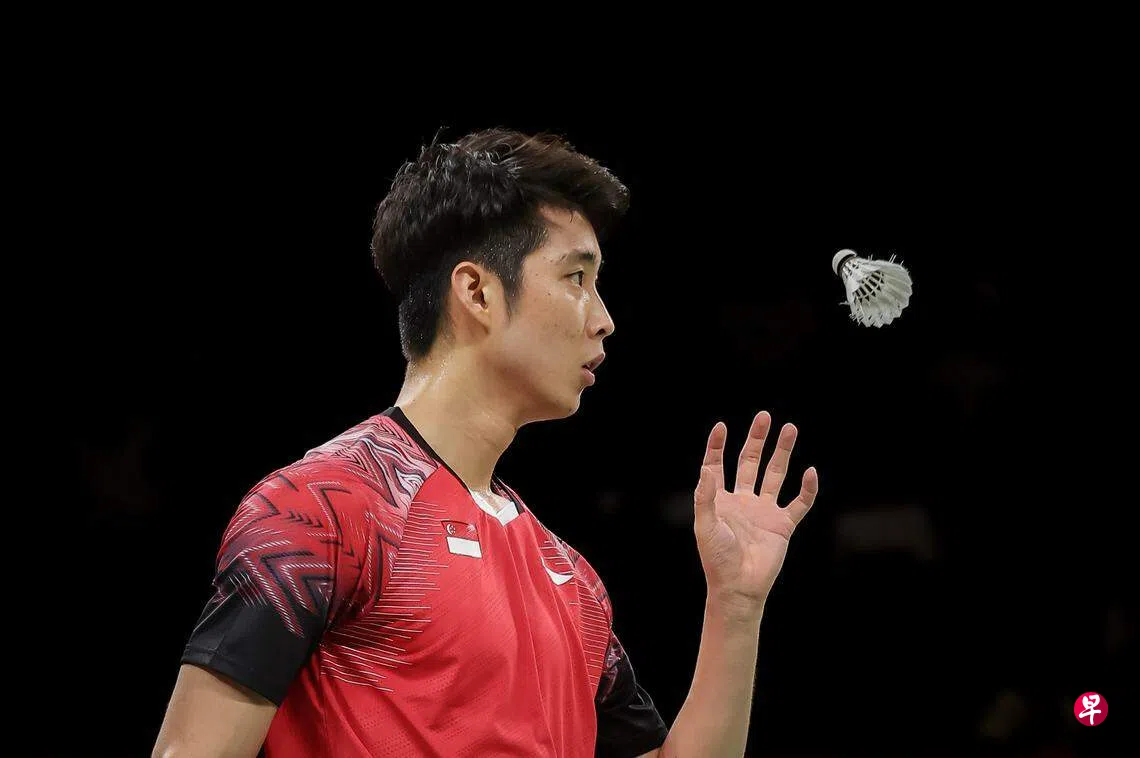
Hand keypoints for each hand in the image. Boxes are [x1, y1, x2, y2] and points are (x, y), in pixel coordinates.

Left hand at [693, 411, 817, 615]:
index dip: (717, 446)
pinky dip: (807, 489)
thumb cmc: (717, 559)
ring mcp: (764, 511)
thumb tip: (707, 469)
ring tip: (790, 428)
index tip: (721, 427)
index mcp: (721, 499)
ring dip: (782, 452)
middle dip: (757, 439)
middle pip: (750, 462)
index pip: (718, 465)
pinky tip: (810, 472)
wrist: (738, 587)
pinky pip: (799, 503)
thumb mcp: (705, 526)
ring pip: (775, 474)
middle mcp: (744, 500)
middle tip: (765, 416)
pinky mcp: (783, 525)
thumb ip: (706, 497)